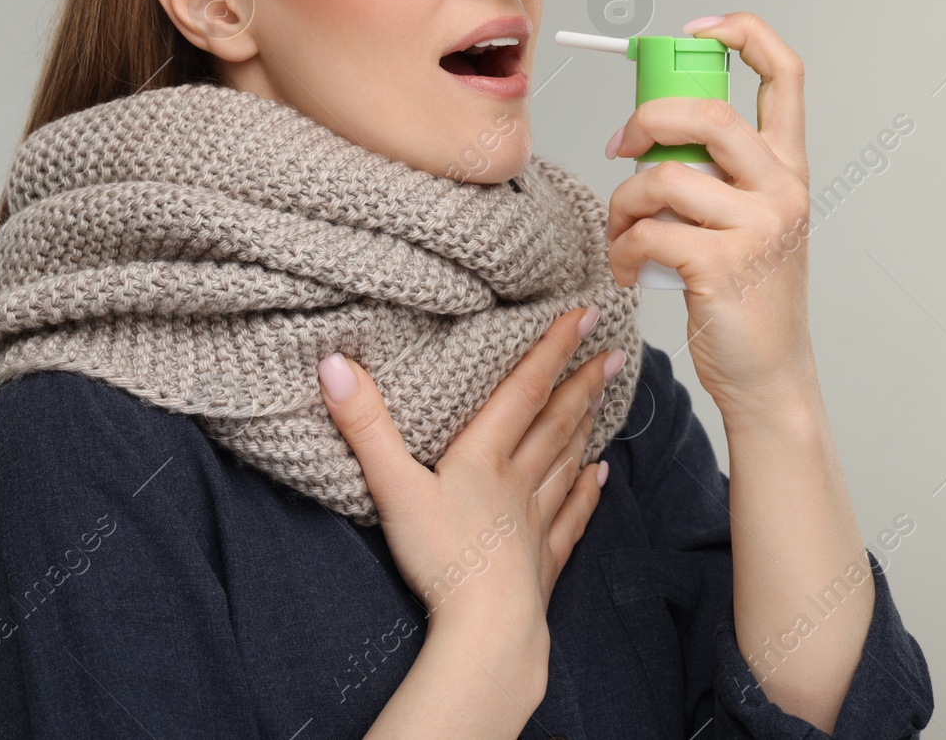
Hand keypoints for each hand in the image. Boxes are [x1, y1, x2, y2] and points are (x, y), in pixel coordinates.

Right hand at [316, 307, 619, 636]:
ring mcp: (534, 522)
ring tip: (603, 401)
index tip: (584, 316)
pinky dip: (586, 494)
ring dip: (584, 428)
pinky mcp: (541, 562)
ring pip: (564, 463)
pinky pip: (570, 518)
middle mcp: (517, 482)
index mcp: (483, 457)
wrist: (487, 628)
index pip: (523, 390)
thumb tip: (334, 364)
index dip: (552, 349)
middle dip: (580, 384)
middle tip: (611, 353)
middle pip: (553, 423)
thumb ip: (365, 425)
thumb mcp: (392, 486)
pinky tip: (600, 478)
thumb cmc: (441, 558)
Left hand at [604, 12, 817, 417]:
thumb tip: (647, 134)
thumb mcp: (749, 222)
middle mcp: (783, 189)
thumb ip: (716, 175)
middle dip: (644, 121)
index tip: (695, 31)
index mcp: (789, 168)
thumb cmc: (747, 297)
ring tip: (621, 232)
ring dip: (622, 202)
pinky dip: (621, 248)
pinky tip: (626, 269)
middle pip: (705, 114)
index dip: (743, 33)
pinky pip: (647, 232)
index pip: (786, 73)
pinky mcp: (723, 265)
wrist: (768, 375)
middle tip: (618, 147)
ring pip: (663, 177)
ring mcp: (758, 227)